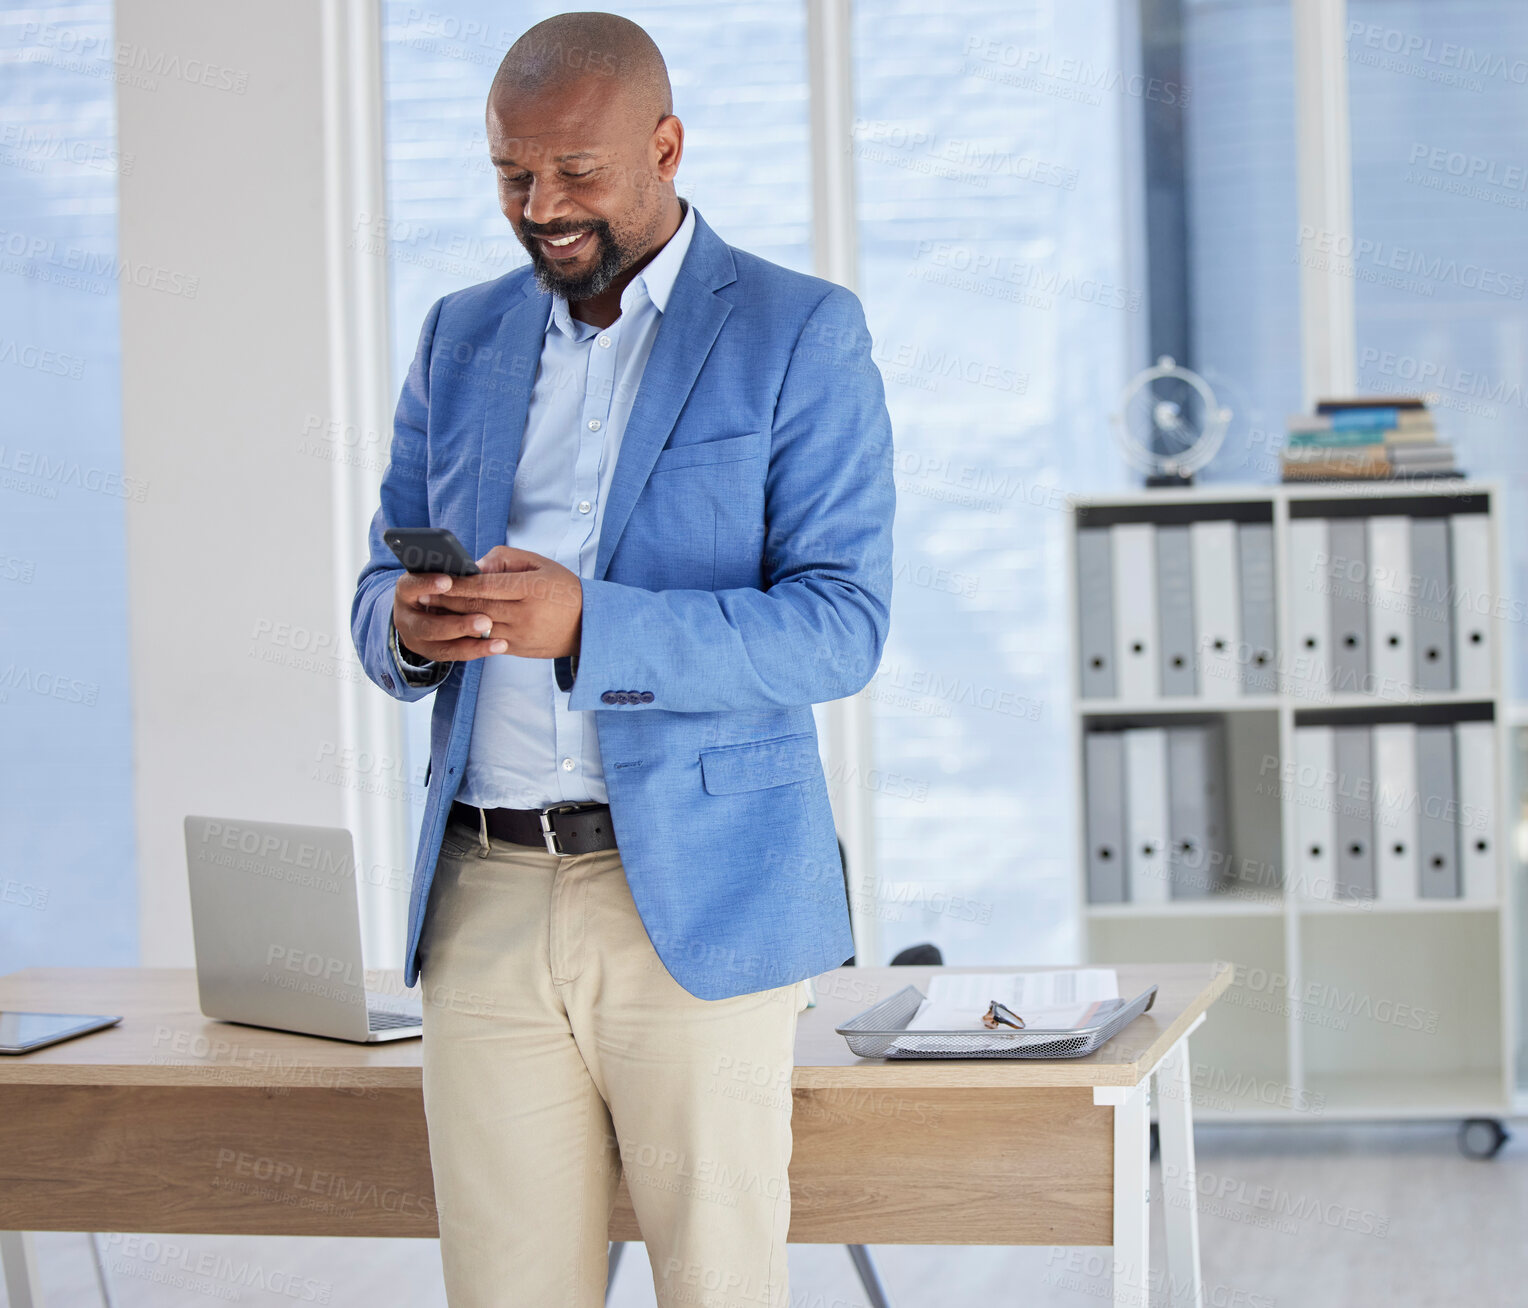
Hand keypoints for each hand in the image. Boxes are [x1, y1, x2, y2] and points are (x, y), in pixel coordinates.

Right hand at [393, 570, 507, 662]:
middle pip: (427, 626)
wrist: (433, 604)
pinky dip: (477, 651)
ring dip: (472, 644)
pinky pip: (454, 655)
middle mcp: (405, 617)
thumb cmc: (447, 580)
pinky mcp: (431, 652)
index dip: (428, 584)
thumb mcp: (448, 568)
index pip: (411, 586)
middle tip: (485, 621)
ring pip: (442, 647)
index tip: (448, 581)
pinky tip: (499, 645)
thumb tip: (480, 570)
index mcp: (406, 590)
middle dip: (457, 625)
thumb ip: (461, 569)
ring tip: (498, 641)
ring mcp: (416, 638)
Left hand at [425, 546, 582, 658]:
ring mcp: (520, 635)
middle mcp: (524, 614)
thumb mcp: (539, 564)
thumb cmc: (562, 588)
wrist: (589, 625)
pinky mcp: (518, 650)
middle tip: (421, 594)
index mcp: (530, 588)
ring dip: (451, 619)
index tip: (436, 578)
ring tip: (430, 610)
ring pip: (477, 627)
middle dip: (446, 600)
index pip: (485, 585)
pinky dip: (467, 633)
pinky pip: (486, 641)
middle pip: (476, 607)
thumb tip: (473, 568)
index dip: (457, 582)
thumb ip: (504, 560)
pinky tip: (451, 625)